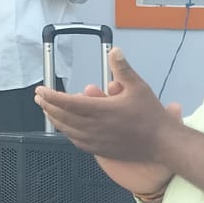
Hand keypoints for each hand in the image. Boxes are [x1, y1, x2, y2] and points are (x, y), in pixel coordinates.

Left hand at [36, 48, 178, 165]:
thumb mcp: (138, 87)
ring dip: (54, 119)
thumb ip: (122, 69)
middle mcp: (94, 128)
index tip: (41, 89)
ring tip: (48, 109)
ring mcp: (96, 141)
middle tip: (40, 97)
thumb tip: (115, 51)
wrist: (163, 144)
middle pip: (62, 117)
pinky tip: (65, 127)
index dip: (51, 96)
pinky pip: (76, 141)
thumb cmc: (151, 116)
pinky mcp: (100, 151)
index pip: (67, 103)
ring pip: (67, 130)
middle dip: (48, 105)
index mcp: (101, 111)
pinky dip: (66, 132)